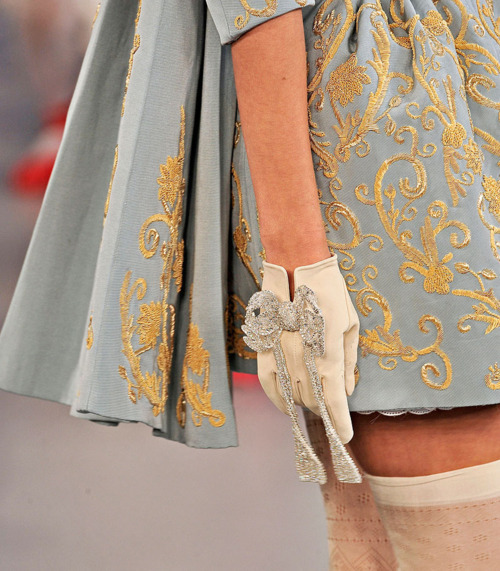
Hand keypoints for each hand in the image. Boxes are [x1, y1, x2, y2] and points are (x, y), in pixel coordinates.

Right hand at [255, 252, 359, 443]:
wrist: (297, 267)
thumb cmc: (330, 295)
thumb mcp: (350, 326)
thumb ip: (348, 361)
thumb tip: (348, 390)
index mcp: (329, 355)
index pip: (334, 402)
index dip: (340, 423)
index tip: (344, 437)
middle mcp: (303, 361)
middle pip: (313, 400)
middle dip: (325, 409)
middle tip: (331, 407)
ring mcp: (282, 357)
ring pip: (293, 395)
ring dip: (305, 403)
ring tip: (312, 402)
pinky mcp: (265, 351)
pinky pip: (268, 384)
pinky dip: (278, 399)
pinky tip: (286, 405)